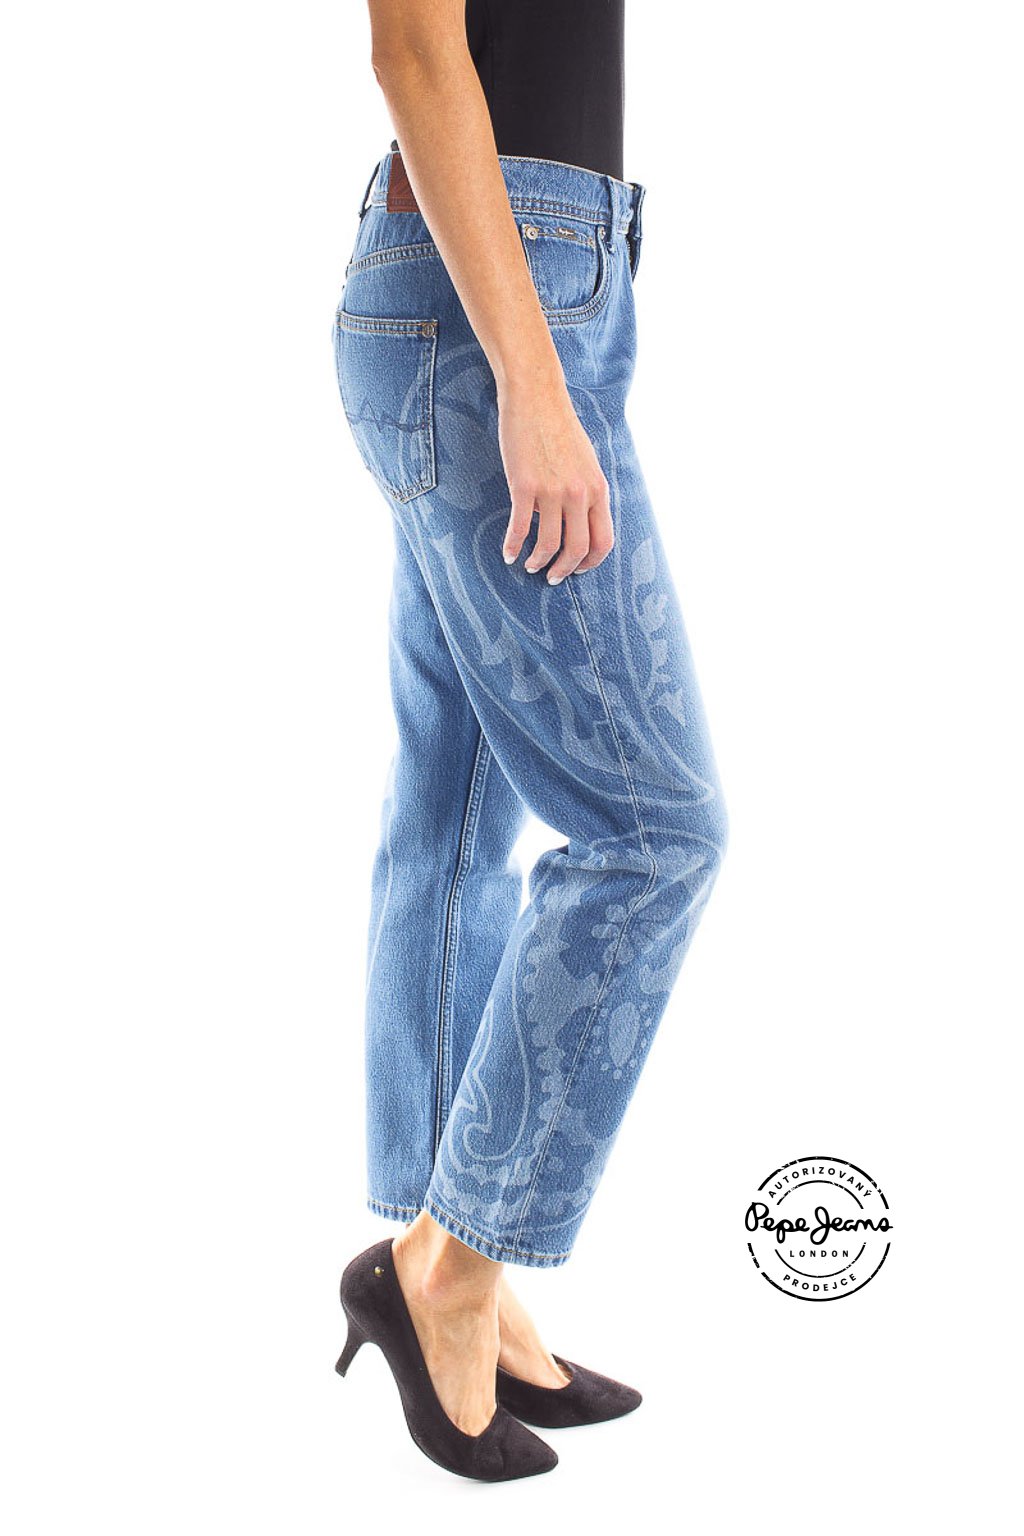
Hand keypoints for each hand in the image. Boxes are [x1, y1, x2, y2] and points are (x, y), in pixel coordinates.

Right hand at [496, 376, 614, 582]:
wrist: (536, 398)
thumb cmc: (560, 428)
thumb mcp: (587, 462)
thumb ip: (587, 493)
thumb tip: (580, 521)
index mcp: (598, 489)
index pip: (603, 541)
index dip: (591, 563)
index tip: (577, 569)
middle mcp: (579, 494)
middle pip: (577, 549)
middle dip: (564, 570)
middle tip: (552, 577)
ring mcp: (552, 491)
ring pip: (548, 544)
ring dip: (538, 562)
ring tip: (530, 566)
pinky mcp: (524, 486)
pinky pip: (519, 528)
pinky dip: (512, 546)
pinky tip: (508, 554)